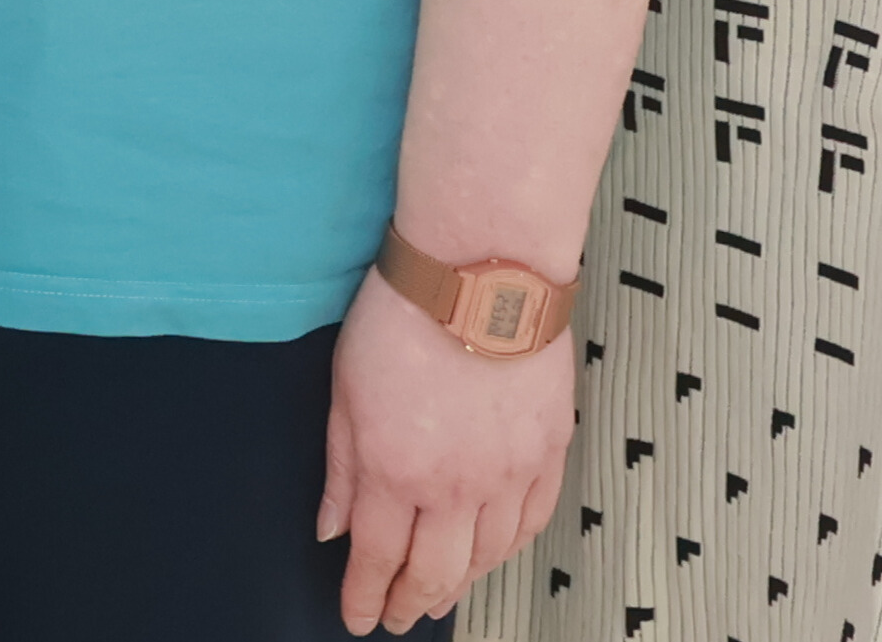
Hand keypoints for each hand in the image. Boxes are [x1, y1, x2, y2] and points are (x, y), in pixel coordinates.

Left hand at [316, 273, 569, 634]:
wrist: (481, 274)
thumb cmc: (405, 315)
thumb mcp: (344, 391)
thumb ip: (342, 469)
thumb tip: (333, 526)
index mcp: (397, 471)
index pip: (378, 558)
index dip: (366, 596)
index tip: (358, 616)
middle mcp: (456, 486)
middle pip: (436, 573)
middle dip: (412, 603)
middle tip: (398, 618)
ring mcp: (509, 473)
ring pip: (488, 556)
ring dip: (461, 584)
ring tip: (441, 595)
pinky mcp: (548, 452)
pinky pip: (532, 521)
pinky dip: (509, 548)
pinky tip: (494, 553)